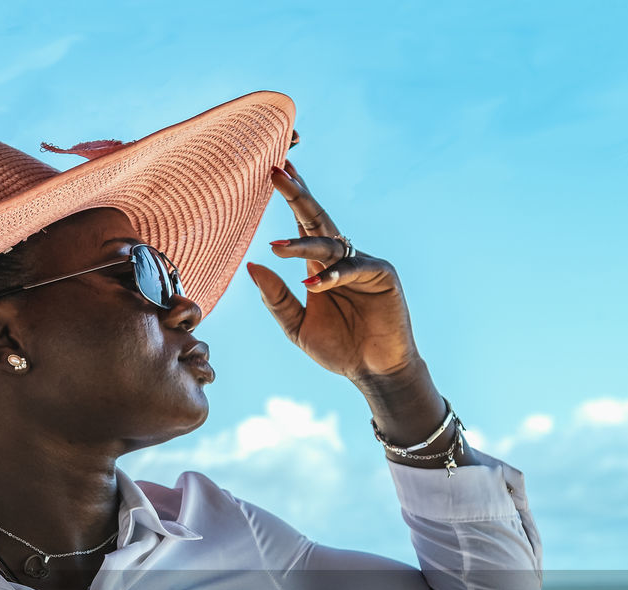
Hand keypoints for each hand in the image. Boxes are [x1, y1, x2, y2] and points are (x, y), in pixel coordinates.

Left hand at [246, 158, 421, 385]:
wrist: (372, 371)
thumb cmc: (338, 349)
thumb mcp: (296, 326)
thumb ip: (276, 298)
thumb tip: (253, 266)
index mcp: (319, 265)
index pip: (303, 224)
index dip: (291, 198)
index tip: (273, 171)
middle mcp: (341, 258)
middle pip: (316, 219)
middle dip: (296, 196)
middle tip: (275, 172)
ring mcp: (362, 264)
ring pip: (329, 244)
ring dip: (303, 245)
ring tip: (277, 248)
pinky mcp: (382, 275)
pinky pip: (353, 269)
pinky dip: (333, 276)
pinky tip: (313, 284)